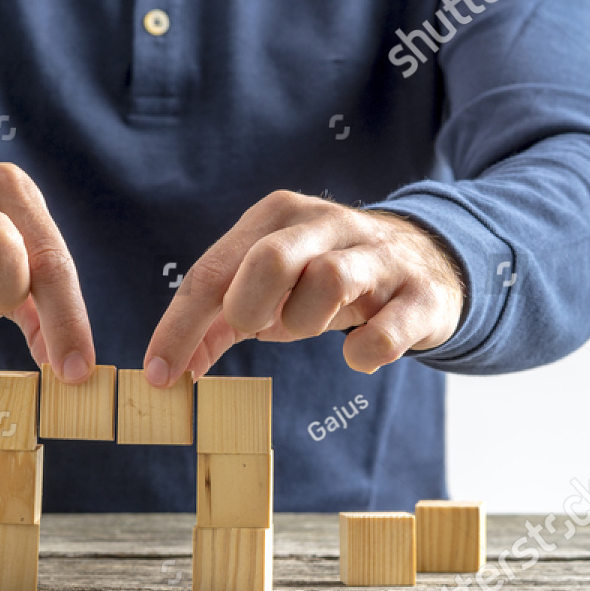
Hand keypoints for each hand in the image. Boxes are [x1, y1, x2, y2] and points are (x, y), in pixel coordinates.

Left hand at [143, 191, 463, 383]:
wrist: (430, 263)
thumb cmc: (326, 279)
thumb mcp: (269, 288)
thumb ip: (217, 322)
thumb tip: (168, 371)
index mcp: (278, 216)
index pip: (213, 270)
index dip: (180, 327)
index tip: (159, 375)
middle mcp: (327, 223)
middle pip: (270, 259)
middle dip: (249, 308)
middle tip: (256, 329)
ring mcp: (379, 255)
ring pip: (328, 281)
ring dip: (307, 322)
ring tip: (312, 326)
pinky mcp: (420, 294)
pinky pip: (384, 333)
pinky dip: (365, 353)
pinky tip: (359, 354)